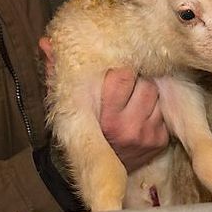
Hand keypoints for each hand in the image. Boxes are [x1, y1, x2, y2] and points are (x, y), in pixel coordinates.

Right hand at [38, 37, 169, 172]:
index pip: (123, 77)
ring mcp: (146, 136)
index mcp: (105, 118)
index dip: (121, 71)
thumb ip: (57, 72)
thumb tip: (46, 42)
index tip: (116, 73)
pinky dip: (156, 108)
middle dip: (138, 80)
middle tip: (128, 85)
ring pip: (157, 94)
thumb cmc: (82, 127)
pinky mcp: (159, 141)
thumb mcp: (67, 102)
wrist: (96, 169)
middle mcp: (127, 129)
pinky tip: (143, 113)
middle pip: (145, 84)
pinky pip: (165, 111)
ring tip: (134, 99)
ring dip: (148, 92)